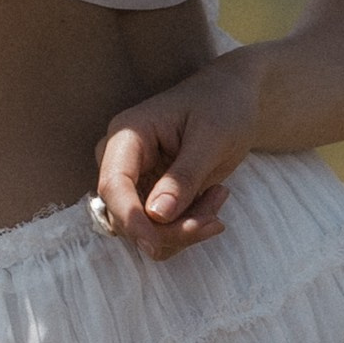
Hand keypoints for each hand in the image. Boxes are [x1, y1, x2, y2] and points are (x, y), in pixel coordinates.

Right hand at [93, 53, 262, 259]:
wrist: (230, 98)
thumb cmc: (220, 106)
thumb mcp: (210, 138)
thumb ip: (184, 176)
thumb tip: (156, 216)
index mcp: (127, 134)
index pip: (113, 185)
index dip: (130, 219)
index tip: (155, 244)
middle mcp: (121, 160)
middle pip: (125, 216)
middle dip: (170, 229)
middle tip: (215, 219)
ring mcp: (134, 181)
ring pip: (143, 229)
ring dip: (184, 229)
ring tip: (219, 197)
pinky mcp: (149, 196)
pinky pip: (160, 228)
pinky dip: (188, 226)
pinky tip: (214, 198)